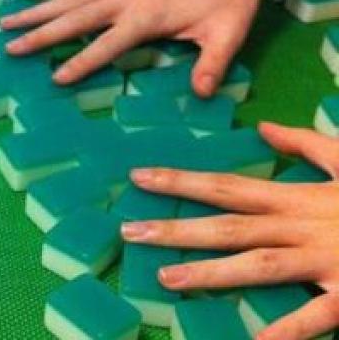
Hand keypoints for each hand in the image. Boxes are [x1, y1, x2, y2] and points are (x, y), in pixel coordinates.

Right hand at [0, 0, 274, 96]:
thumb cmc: (231, 1)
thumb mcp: (228, 34)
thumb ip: (213, 63)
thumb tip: (203, 93)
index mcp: (147, 16)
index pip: (108, 43)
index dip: (83, 61)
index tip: (56, 77)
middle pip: (75, 18)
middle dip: (41, 33)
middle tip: (10, 46)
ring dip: (35, 9)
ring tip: (5, 21)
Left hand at [120, 122, 338, 339]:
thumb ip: (306, 145)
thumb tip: (263, 129)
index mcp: (299, 198)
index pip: (229, 186)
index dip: (182, 181)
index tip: (138, 177)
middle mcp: (303, 227)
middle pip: (231, 225)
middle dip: (179, 227)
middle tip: (130, 232)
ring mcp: (325, 260)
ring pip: (259, 266)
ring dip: (212, 272)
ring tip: (166, 277)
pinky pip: (316, 314)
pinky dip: (287, 330)